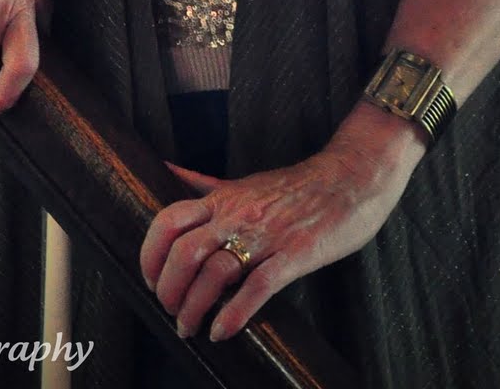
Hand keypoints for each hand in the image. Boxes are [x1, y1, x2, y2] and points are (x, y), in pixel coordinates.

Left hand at [139, 102, 423, 341]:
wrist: (349, 180)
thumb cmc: (294, 186)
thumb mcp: (242, 181)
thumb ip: (203, 183)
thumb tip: (165, 169)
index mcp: (223, 199)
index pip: (169, 221)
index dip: (150, 254)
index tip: (150, 278)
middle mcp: (238, 215)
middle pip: (185, 252)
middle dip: (169, 288)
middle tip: (171, 310)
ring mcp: (266, 235)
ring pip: (216, 273)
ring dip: (195, 308)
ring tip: (190, 327)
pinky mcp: (294, 255)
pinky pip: (257, 287)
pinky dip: (234, 314)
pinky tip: (221, 331)